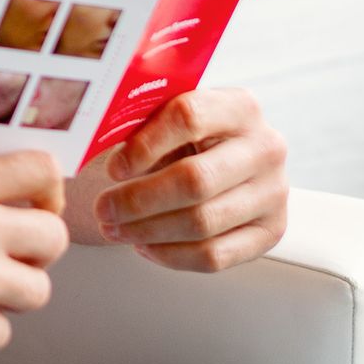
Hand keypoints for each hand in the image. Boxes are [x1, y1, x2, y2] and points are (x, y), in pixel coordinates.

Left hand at [74, 88, 287, 271]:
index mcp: (240, 107)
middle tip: (101, 209)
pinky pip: (214, 256)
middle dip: (138, 201)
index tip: (112, 168)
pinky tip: (144, 246)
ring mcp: (274, 193)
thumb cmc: (190, 139)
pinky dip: (170, 255)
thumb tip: (88, 138)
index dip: (143, 145)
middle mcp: (266, 148)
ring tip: (114, 229)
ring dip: (147, 232)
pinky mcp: (271, 231)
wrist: (236, 163)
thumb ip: (142, 121)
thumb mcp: (172, 118)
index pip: (188, 117)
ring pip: (202, 223)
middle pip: (194, 180)